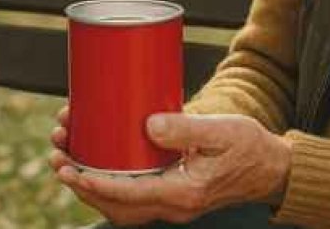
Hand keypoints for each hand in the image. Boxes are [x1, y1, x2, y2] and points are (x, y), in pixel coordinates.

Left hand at [50, 109, 291, 225]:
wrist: (272, 168)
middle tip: (58, 156)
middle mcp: (173, 204)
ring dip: (90, 182)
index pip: (127, 196)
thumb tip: (147, 124)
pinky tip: (95, 158)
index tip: (69, 167)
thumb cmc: (249, 147)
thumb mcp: (222, 131)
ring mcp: (171, 201)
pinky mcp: (172, 190)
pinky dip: (109, 181)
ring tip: (67, 153)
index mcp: (183, 193)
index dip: (93, 183)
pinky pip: (132, 194)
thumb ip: (186, 128)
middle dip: (81, 182)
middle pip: (114, 205)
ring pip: (120, 202)